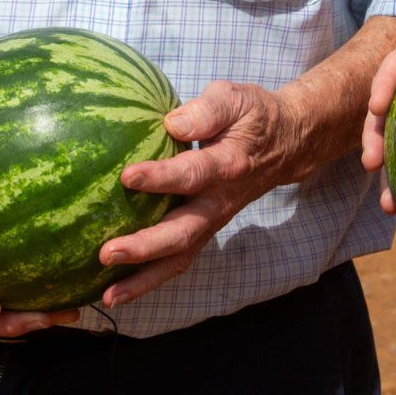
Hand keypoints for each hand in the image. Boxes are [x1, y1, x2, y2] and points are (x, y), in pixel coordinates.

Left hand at [97, 81, 302, 307]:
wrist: (288, 144)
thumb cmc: (254, 116)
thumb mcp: (236, 99)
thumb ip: (207, 110)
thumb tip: (171, 123)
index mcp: (228, 164)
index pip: (193, 174)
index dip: (161, 177)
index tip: (127, 176)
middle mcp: (221, 201)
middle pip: (184, 232)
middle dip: (145, 247)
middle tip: (107, 253)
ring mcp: (213, 221)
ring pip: (181, 257)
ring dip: (145, 279)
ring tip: (108, 295)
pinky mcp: (206, 230)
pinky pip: (179, 260)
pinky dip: (149, 279)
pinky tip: (117, 290)